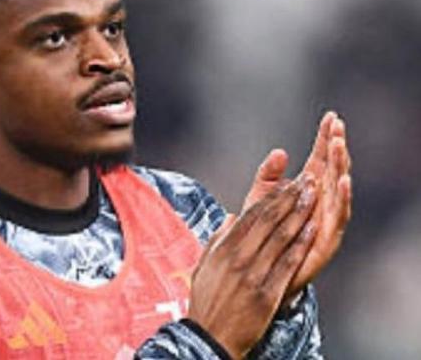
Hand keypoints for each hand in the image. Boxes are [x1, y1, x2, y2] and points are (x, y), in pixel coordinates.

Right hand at [188, 177, 316, 359]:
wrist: (209, 338)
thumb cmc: (206, 302)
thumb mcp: (204, 265)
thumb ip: (217, 239)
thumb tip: (231, 217)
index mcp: (223, 249)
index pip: (252, 215)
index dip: (273, 197)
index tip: (288, 183)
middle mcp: (238, 258)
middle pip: (269, 221)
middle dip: (290, 198)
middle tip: (307, 181)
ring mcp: (253, 275)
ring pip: (281, 237)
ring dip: (299, 214)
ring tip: (314, 196)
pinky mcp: (267, 293)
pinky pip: (287, 263)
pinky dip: (300, 244)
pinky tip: (312, 228)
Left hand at [242, 112, 351, 300]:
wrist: (254, 272)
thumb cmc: (257, 232)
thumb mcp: (260, 199)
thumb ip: (268, 176)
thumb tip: (280, 151)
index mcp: (305, 191)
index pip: (319, 159)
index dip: (325, 139)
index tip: (330, 116)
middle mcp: (319, 204)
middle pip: (332, 170)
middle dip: (336, 148)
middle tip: (337, 126)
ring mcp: (324, 222)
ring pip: (338, 190)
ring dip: (340, 167)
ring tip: (340, 147)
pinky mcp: (325, 241)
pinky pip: (337, 219)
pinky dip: (341, 200)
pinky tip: (340, 182)